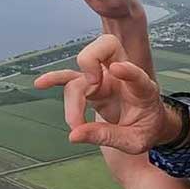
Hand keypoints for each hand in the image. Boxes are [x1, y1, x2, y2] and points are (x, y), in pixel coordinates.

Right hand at [34, 34, 180, 153]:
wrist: (148, 126)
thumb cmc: (145, 129)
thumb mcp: (134, 141)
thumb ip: (107, 136)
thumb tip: (73, 135)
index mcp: (143, 88)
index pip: (137, 74)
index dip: (128, 70)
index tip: (116, 69)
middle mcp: (123, 76)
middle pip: (107, 47)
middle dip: (91, 60)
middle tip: (92, 86)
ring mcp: (106, 78)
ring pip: (81, 74)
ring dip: (73, 99)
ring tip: (75, 124)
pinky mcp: (91, 86)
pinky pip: (70, 79)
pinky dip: (55, 79)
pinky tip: (40, 83)